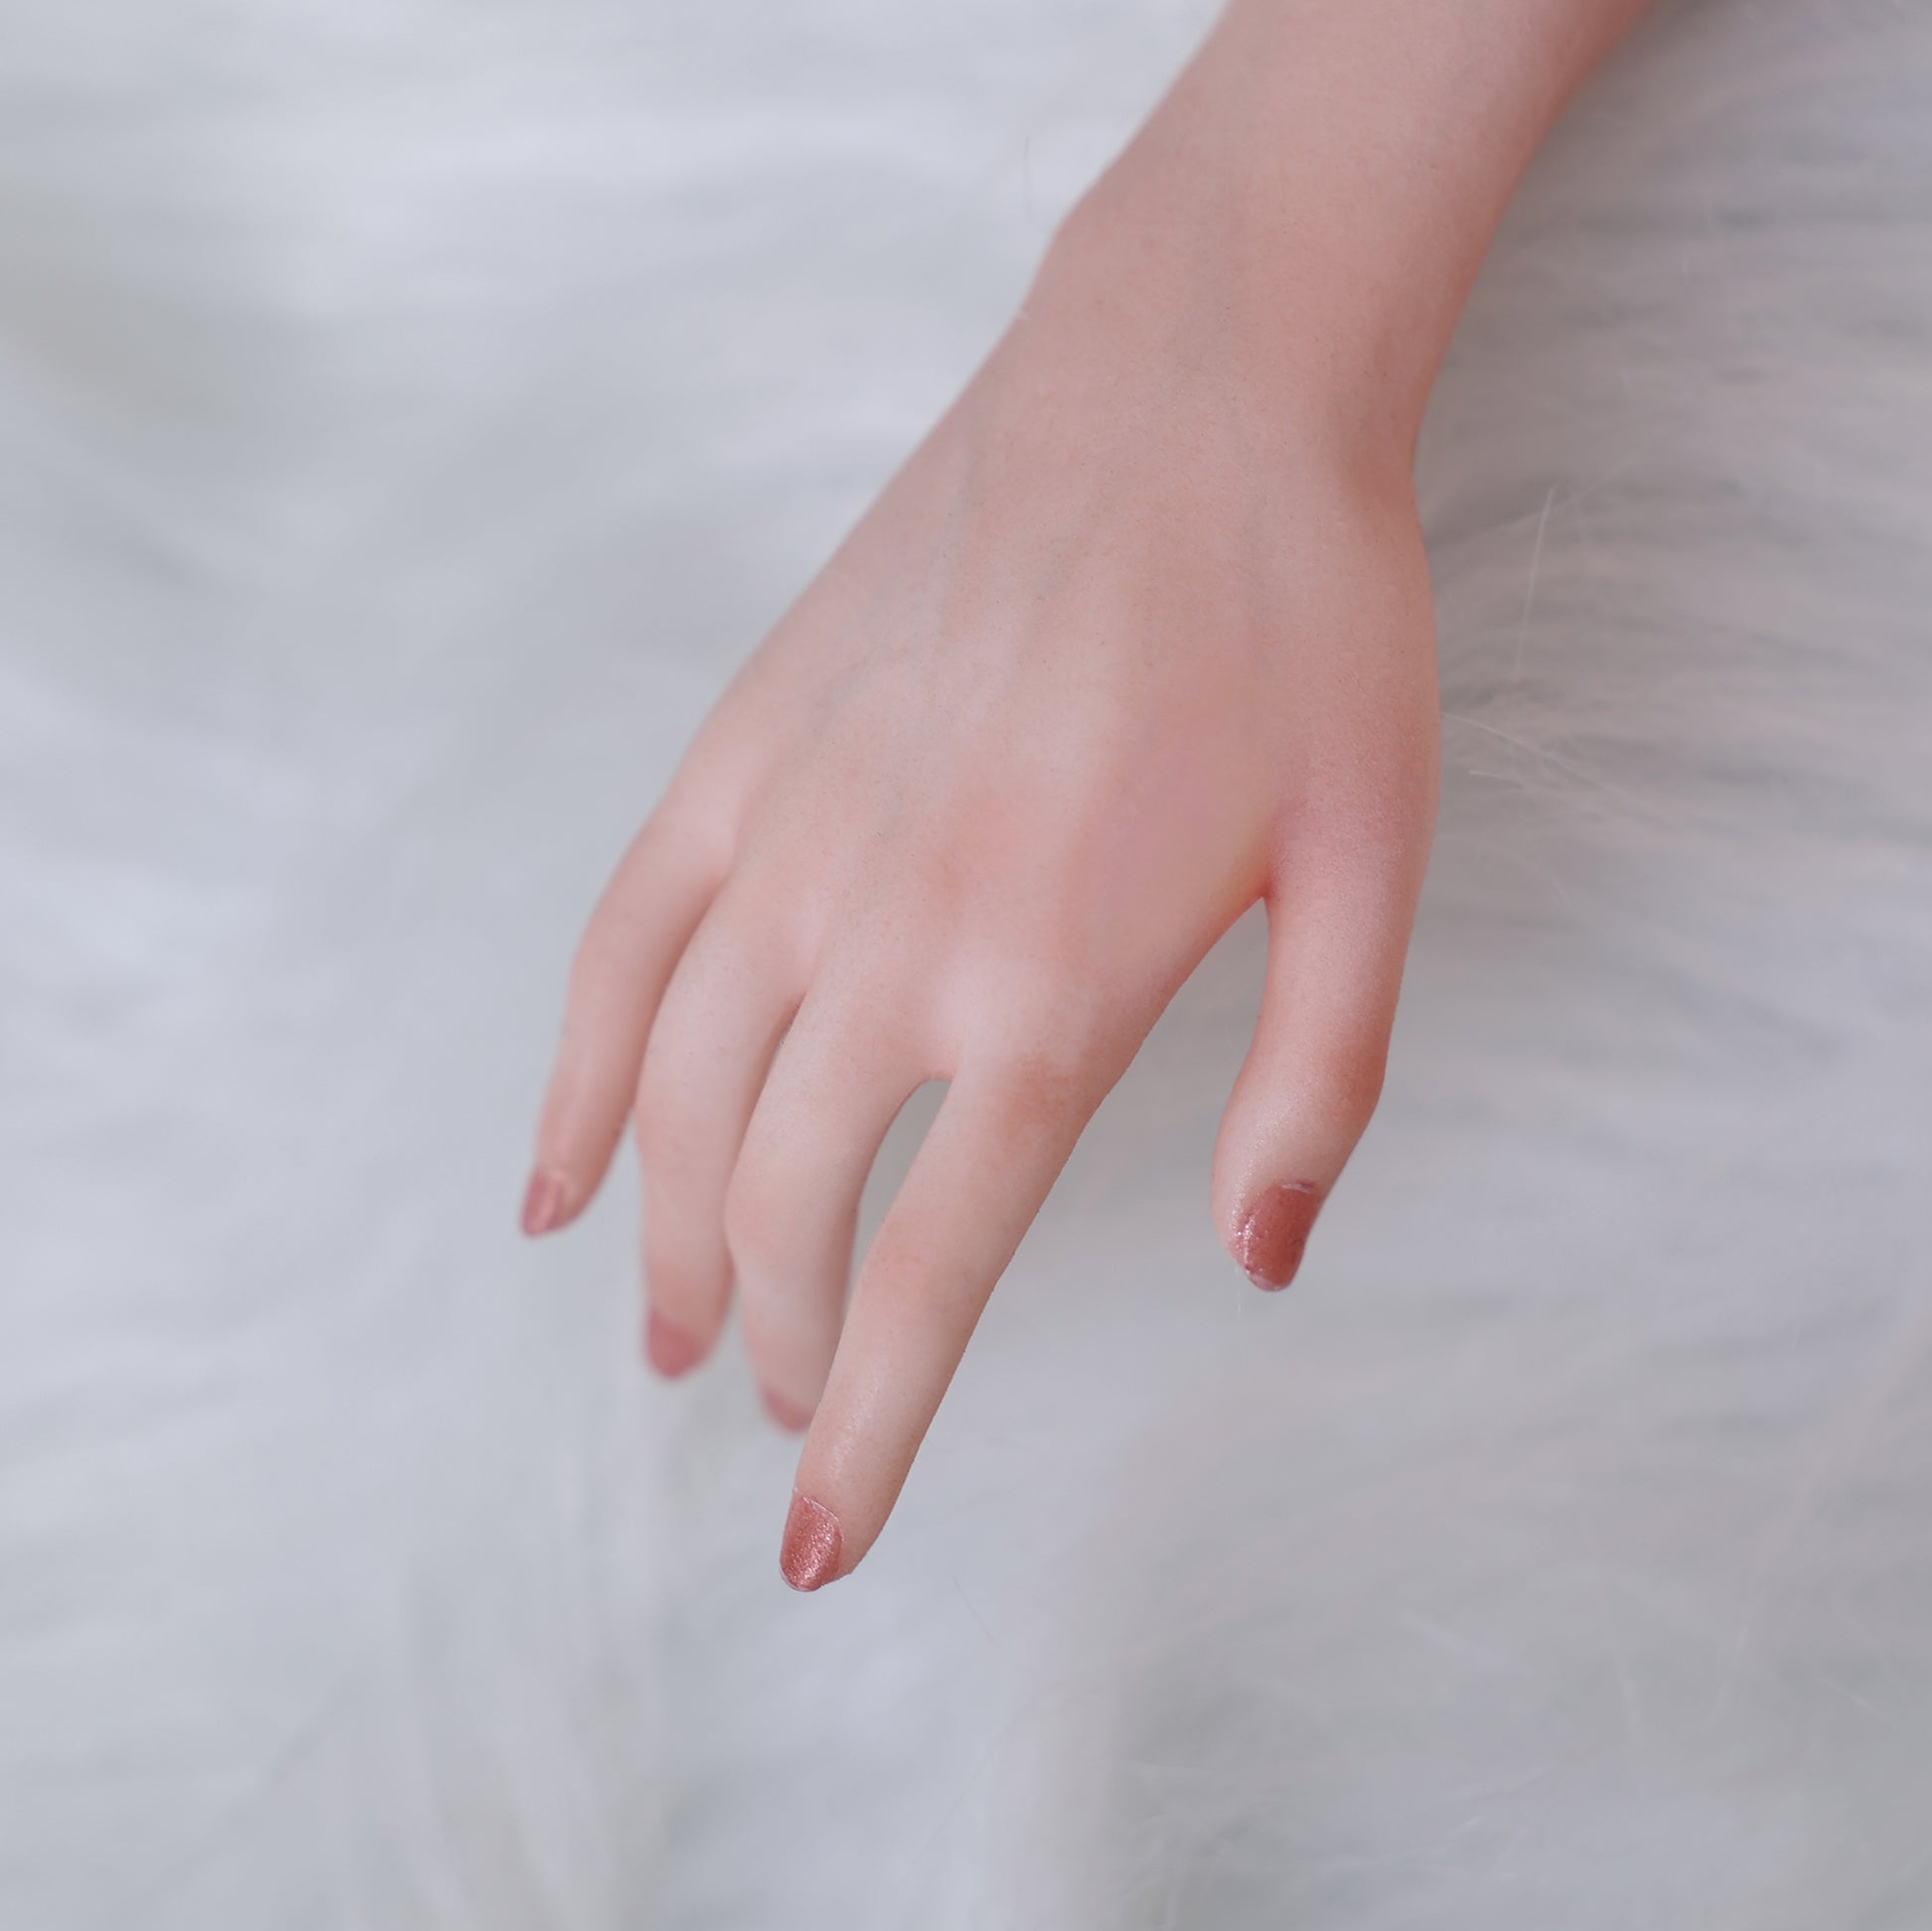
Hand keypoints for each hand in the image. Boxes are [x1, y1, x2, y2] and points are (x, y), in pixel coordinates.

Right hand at [523, 113, 1441, 1586]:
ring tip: (672, 1334)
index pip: (923, 1277)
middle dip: (774, 1349)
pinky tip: (556, 1172)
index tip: (820, 1546)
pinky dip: (570, 1076)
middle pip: (779, 1210)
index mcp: (1051, 990)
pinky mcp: (743, 747)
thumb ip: (1317, 1086)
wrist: (1190, 384)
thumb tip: (1259, 1266)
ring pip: (674, 1100)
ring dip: (664, 1244)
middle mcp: (893, 935)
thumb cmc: (1308, 622)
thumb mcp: (1374, 869)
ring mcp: (795, 834)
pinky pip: (616, 946)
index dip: (864, 1438)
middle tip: (788, 1414)